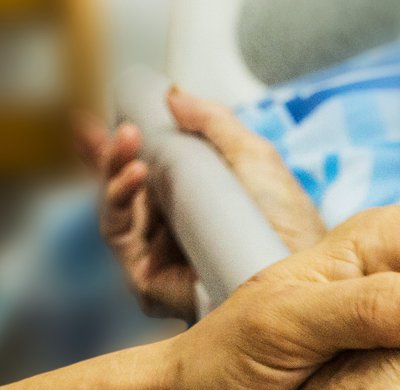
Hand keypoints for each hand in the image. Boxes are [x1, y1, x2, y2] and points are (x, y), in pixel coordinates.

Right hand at [74, 88, 327, 318]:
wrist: (300, 268)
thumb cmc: (287, 221)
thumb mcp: (252, 156)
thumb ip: (214, 123)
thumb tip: (175, 96)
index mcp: (190, 202)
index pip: (141, 172)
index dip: (117, 149)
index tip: (99, 120)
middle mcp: (169, 231)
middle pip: (120, 190)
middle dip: (106, 155)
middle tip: (119, 128)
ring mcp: (156, 257)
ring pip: (114, 210)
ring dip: (112, 170)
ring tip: (128, 144)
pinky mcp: (149, 282)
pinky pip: (119, 238)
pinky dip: (118, 203)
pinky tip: (136, 176)